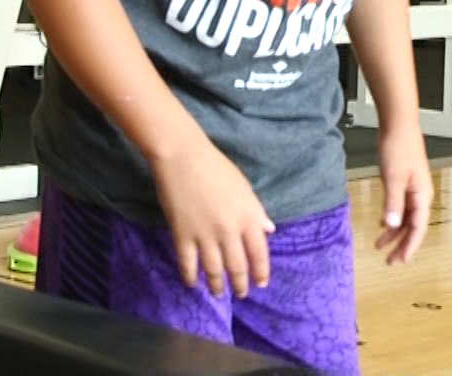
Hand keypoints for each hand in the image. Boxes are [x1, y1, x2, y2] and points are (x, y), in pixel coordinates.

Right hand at [152, 138, 275, 297]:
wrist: (183, 158)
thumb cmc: (217, 168)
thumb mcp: (244, 188)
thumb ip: (256, 211)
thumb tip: (269, 230)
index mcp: (248, 217)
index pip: (259, 253)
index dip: (261, 271)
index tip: (261, 283)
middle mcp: (229, 231)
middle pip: (237, 266)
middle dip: (240, 284)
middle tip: (241, 294)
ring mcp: (205, 236)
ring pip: (214, 270)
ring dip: (217, 285)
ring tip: (219, 293)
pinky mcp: (182, 236)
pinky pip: (188, 264)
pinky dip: (191, 276)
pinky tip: (193, 283)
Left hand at [375, 122, 431, 265]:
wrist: (399, 124)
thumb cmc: (398, 147)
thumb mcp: (393, 177)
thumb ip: (393, 203)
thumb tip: (393, 226)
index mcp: (422, 195)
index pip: (418, 228)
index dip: (409, 246)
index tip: (400, 260)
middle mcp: (421, 195)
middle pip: (413, 226)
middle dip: (401, 244)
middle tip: (390, 262)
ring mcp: (413, 188)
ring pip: (406, 217)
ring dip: (394, 232)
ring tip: (380, 246)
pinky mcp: (405, 182)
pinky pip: (401, 206)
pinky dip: (393, 217)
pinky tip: (384, 223)